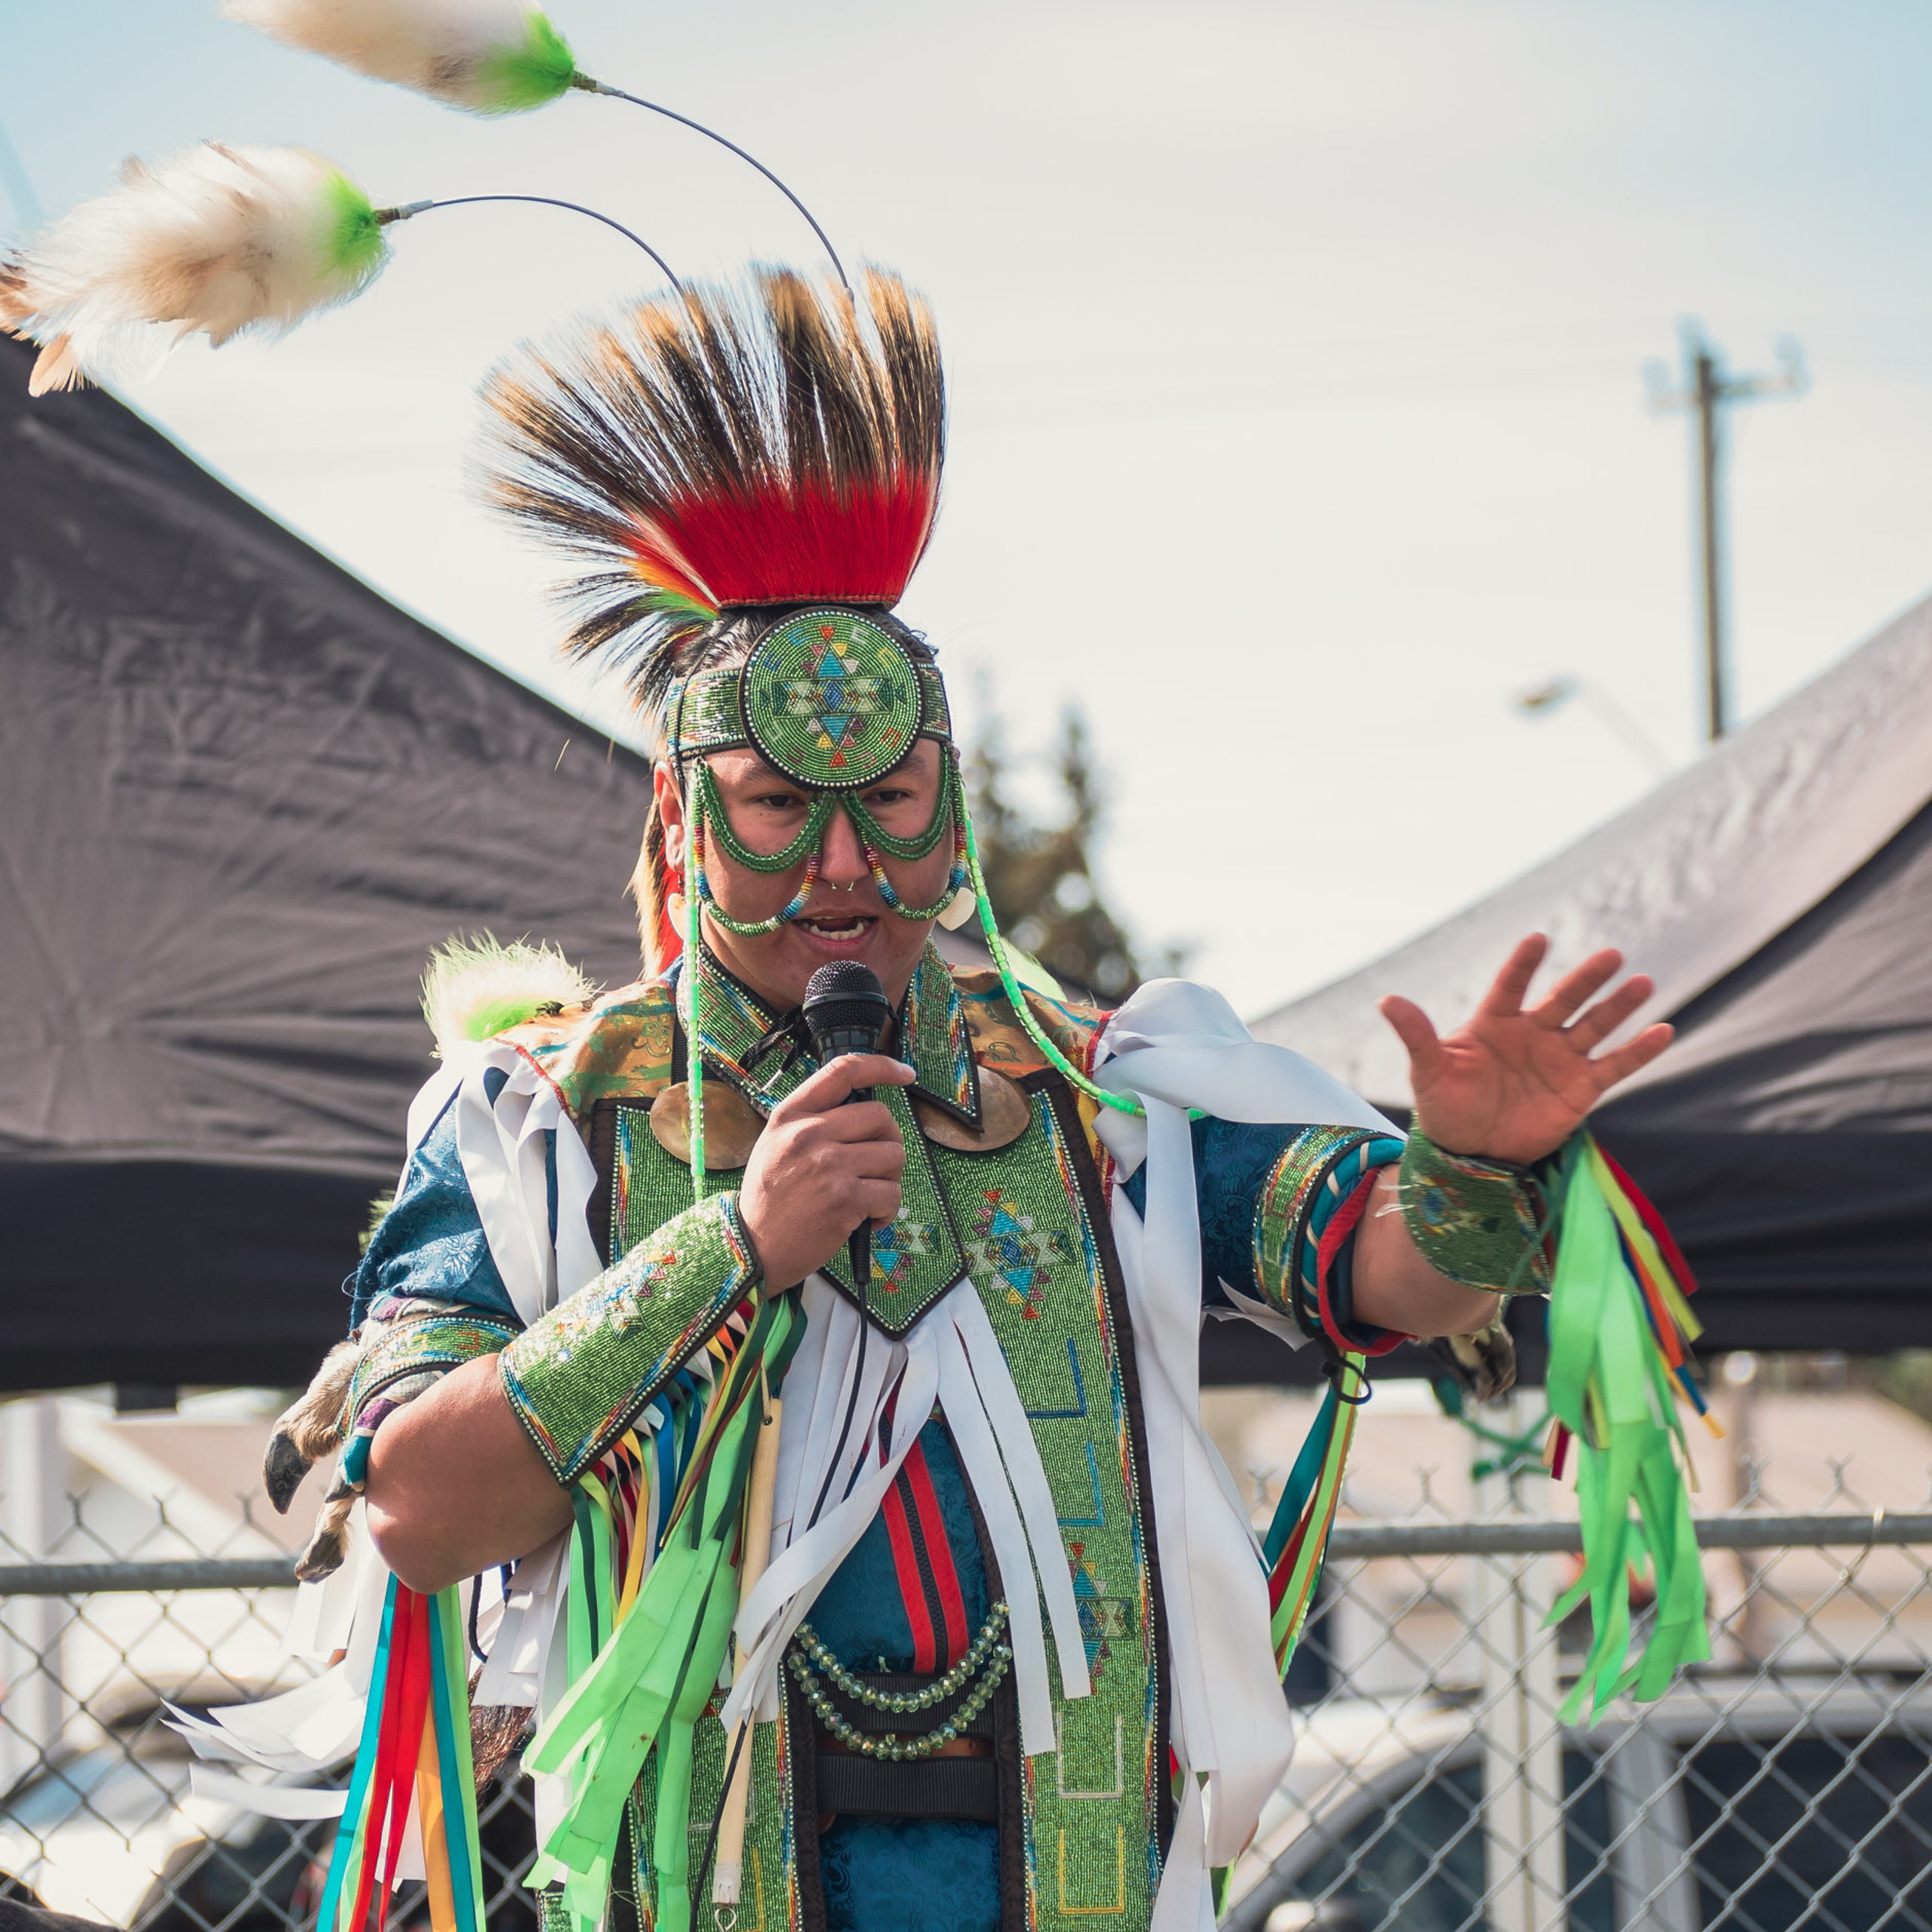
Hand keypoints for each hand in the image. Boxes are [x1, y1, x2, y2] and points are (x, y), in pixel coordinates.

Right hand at [738, 1054, 913, 1287]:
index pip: (843, 1071)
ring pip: (893, 1154)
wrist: (751, 1248)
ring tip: (869, 1195)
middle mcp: (809, 1134)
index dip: (881, 1066)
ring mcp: (828, 1166)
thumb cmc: (768, 1199)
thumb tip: (864, 1111)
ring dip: (890, 1178)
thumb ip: (812, 1122)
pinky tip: (868, 1220)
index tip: (905, 1073)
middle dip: (889, 1140)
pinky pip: (891, 1193)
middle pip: (880, 1116)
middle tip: (877, 1164)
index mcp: (791, 1115)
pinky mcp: (845, 1199)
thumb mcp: (775, 1144)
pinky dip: (887, 1209)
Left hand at [1378, 934, 1672, 1163]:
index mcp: (1494, 1024)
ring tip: (1642, 982)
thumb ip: (1416, 1035)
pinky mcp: (1581, 1089)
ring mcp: (1559, 1059)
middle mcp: (1532, 1034)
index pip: (1511, 986)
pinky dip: (1638, 1051)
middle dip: (1586, 978)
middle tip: (1611, 955)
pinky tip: (1663, 1031)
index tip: (1538, 939)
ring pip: (1594, 1025)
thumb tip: (1386, 999)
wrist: (1470, 1152)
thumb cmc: (1445, 1107)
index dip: (1523, 965)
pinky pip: (1614, 1066)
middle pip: (1563, 999)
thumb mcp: (1428, 1071)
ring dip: (1618, 1006)